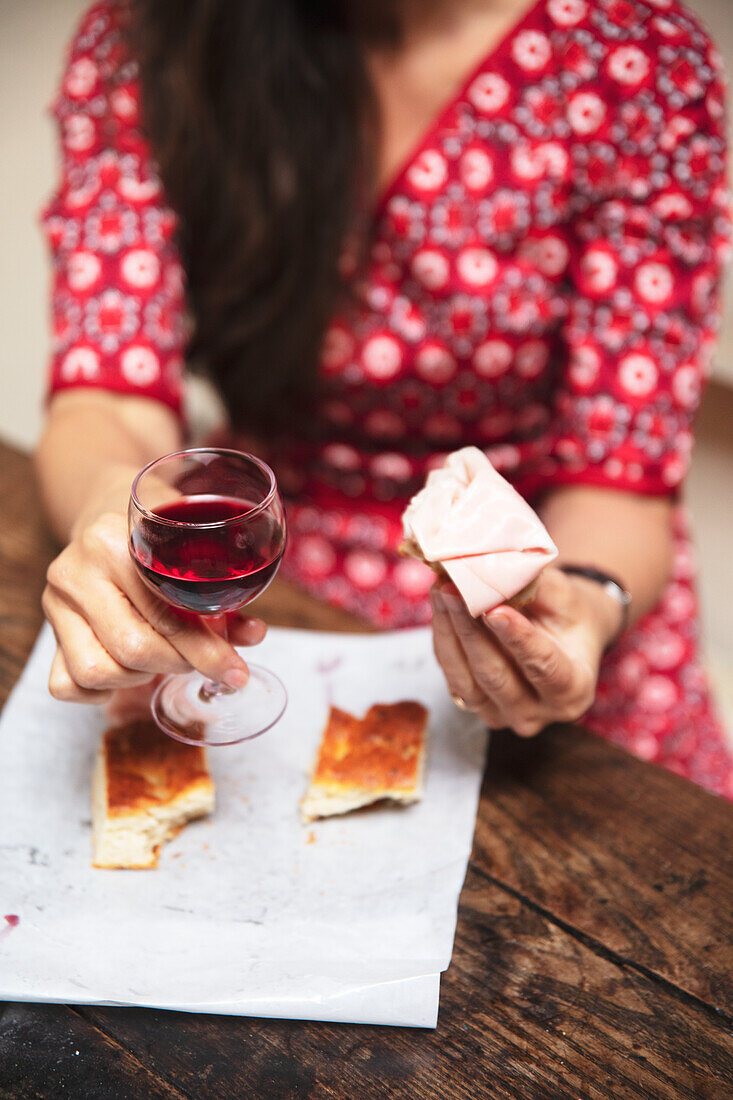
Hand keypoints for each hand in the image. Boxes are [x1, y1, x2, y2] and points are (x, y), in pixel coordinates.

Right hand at [42, 511, 266, 710]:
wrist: (104, 505)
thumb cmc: (158, 528)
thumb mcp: (192, 543)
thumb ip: (220, 592)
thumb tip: (252, 636)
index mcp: (113, 541)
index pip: (165, 614)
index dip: (206, 651)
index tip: (235, 672)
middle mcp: (76, 571)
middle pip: (133, 649)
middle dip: (179, 664)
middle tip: (199, 660)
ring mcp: (56, 600)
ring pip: (97, 671)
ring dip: (140, 676)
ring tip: (162, 656)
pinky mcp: (49, 626)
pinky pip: (65, 684)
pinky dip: (99, 691)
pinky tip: (126, 671)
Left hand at [430, 566, 620, 736]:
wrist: (561, 634)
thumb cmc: (568, 614)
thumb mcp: (566, 597)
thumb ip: (536, 587)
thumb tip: (496, 567)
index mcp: (573, 691)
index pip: (544, 668)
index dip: (518, 639)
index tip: (495, 609)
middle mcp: (537, 713)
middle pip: (497, 676)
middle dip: (470, 630)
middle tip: (453, 590)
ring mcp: (502, 714)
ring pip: (466, 679)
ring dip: (450, 632)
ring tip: (441, 590)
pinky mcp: (475, 705)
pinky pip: (452, 673)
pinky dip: (443, 638)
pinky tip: (439, 605)